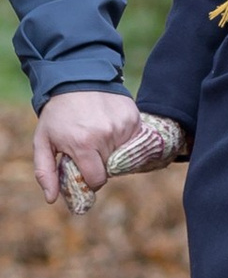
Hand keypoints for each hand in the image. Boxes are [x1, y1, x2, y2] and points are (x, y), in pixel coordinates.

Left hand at [36, 87, 145, 214]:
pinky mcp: (134, 118)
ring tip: (99, 136)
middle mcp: (106, 136)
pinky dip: (124, 140)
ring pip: (124, 156)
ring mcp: (122, 126)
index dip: (91, 180)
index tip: (85, 171)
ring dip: (113, 152)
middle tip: (89, 150)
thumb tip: (52, 199)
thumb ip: (46, 171)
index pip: (97, 180)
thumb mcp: (43, 141)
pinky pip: (133, 142)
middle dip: (100, 164)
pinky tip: (110, 128)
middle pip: (111, 169)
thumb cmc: (58, 114)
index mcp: (83, 144)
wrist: (78, 78)